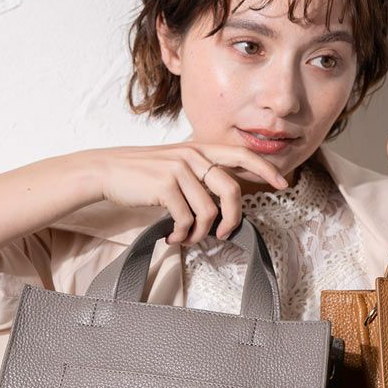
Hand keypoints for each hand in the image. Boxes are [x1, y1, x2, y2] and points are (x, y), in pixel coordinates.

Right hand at [88, 142, 287, 244]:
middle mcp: (193, 156)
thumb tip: (228, 196)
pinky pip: (186, 220)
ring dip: (199, 234)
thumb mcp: (177, 164)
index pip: (242, 154)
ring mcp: (179, 169)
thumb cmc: (143, 174)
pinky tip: (171, 237)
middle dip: (233, 219)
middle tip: (223, 235)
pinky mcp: (165, 186)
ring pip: (208, 212)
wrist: (106, 172)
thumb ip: (202, 173)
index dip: (265, 169)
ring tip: (185, 238)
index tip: (282, 183)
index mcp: (200, 149)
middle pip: (232, 190)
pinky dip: (181, 235)